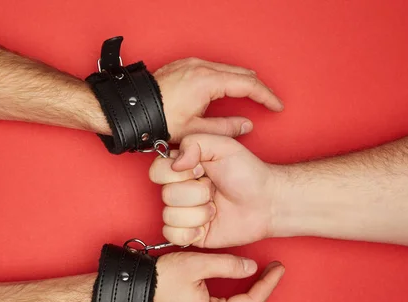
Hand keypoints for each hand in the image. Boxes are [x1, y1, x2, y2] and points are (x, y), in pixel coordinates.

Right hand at [149, 134, 277, 247]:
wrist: (267, 202)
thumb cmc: (248, 173)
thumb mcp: (223, 146)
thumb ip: (194, 142)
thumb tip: (175, 163)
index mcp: (182, 168)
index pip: (157, 171)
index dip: (178, 173)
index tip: (201, 170)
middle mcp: (180, 190)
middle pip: (166, 195)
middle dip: (196, 193)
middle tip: (214, 190)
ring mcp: (184, 213)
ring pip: (169, 216)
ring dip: (198, 213)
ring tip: (215, 208)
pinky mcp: (190, 233)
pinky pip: (173, 235)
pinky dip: (190, 231)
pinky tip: (206, 226)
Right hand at [152, 252, 284, 301]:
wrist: (133, 290)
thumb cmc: (159, 278)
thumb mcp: (196, 264)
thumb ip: (227, 265)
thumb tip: (251, 267)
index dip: (268, 284)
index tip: (278, 268)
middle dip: (263, 291)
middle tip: (272, 271)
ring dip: (251, 298)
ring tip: (260, 277)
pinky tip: (240, 287)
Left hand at [153, 58, 283, 142]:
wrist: (130, 109)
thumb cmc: (158, 121)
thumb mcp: (195, 131)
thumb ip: (225, 128)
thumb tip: (246, 125)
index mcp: (207, 81)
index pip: (248, 85)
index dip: (266, 97)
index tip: (277, 106)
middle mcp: (201, 67)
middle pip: (240, 73)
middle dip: (257, 88)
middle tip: (268, 103)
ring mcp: (191, 63)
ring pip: (227, 69)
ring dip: (241, 83)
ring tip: (252, 98)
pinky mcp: (183, 65)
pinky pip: (212, 68)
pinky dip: (225, 78)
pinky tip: (226, 91)